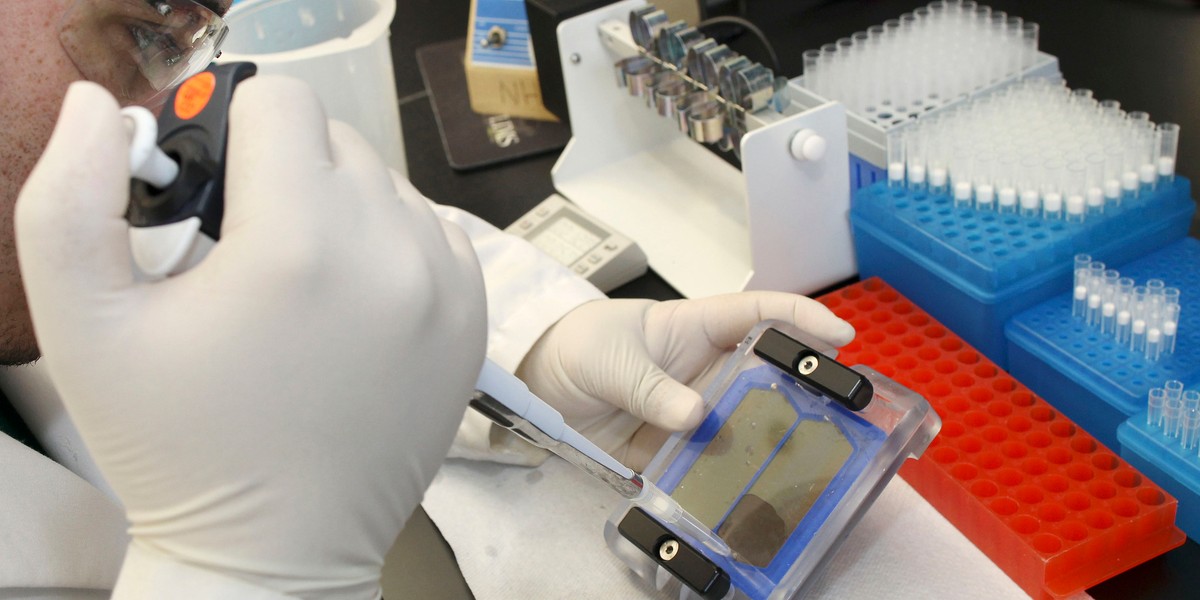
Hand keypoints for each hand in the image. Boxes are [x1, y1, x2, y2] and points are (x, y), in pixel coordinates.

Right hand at [16, 79, 486, 598]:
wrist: (278, 550)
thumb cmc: (179, 447)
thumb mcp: (85, 324)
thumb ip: (68, 198)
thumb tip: (97, 107)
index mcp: (299, 241)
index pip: (278, 100)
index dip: (227, 133)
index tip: (210, 196)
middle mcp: (391, 251)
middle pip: (333, 138)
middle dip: (280, 174)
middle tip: (242, 255)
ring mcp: (445, 285)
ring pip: (384, 182)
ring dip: (336, 209)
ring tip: (295, 288)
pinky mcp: (473, 316)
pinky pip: (430, 229)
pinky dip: (388, 245)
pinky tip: (348, 303)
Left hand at [517, 292, 854, 468]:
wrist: (539, 385)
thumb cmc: (580, 347)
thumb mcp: (613, 360)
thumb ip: (651, 387)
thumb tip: (696, 416)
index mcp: (698, 328)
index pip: (760, 315)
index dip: (802, 320)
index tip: (840, 336)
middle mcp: (707, 371)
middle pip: (766, 377)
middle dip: (801, 391)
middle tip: (837, 411)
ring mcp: (695, 411)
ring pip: (744, 425)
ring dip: (763, 443)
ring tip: (793, 461)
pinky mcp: (676, 449)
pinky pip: (708, 465)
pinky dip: (722, 480)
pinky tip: (738, 495)